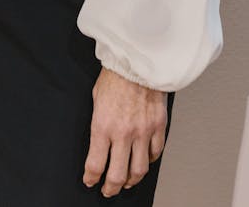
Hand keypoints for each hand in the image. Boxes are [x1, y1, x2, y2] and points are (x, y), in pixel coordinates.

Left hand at [83, 67, 167, 196]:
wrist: (138, 58)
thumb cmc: (115, 74)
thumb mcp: (96, 98)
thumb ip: (99, 122)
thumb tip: (99, 140)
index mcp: (103, 125)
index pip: (95, 164)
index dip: (91, 178)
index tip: (90, 180)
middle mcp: (123, 132)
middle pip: (117, 175)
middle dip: (110, 188)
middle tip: (108, 190)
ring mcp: (143, 131)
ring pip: (139, 170)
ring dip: (131, 180)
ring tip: (127, 181)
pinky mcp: (158, 125)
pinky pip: (156, 152)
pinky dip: (150, 160)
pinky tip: (145, 160)